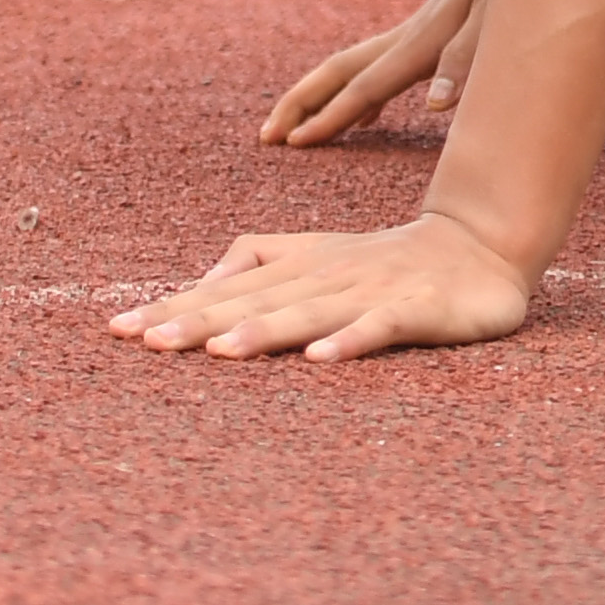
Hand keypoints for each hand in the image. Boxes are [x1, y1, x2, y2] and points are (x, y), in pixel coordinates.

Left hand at [115, 209, 536, 359]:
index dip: (177, 307)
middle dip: (200, 320)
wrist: (483, 244)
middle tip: (147, 341)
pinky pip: (380, 328)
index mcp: (300, 265)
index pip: (228, 289)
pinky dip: (351, 341)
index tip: (121, 330)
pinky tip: (321, 360)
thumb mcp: (319, 254)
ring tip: (219, 351)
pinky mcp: (416, 309)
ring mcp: (371, 292)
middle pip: (255, 300)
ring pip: (309, 312)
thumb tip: (200, 277)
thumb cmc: (389, 260)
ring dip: (264, 331)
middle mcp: (327, 276)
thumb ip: (261, 258)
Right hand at [262, 0, 491, 147]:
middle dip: (299, 103)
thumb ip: (466, 58)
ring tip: (293, 132)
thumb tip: (435, 105)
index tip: (295, 143)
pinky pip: (379, 70)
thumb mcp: (498, 18)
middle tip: (265, 138)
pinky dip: (361, 97)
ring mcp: (413, 35)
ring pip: (351, 69)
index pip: (364, 87)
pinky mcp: (428, 35)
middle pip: (338, 72)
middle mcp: (407, 38)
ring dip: (319, 99)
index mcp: (420, 43)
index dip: (329, 117)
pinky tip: (364, 120)